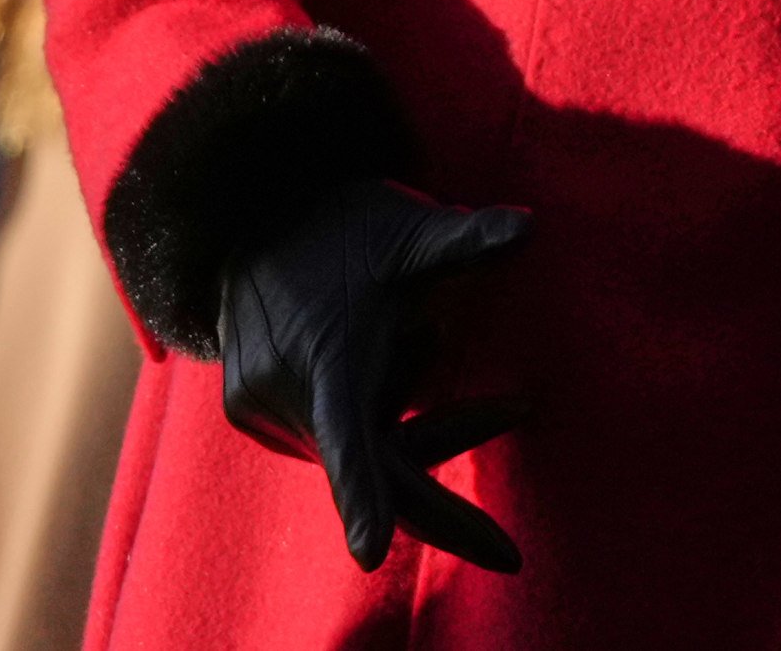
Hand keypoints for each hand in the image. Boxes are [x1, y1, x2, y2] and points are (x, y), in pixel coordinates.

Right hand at [217, 174, 533, 572]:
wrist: (250, 223)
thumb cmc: (342, 229)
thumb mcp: (407, 232)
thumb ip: (464, 241)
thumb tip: (530, 226)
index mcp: (326, 360)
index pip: (350, 440)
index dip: (362, 497)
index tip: (369, 555)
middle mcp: (287, 399)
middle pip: (376, 473)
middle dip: (445, 514)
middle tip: (507, 557)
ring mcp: (266, 414)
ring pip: (365, 453)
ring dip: (428, 433)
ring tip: (503, 397)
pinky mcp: (259, 416)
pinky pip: (342, 439)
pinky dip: (388, 425)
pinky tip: (412, 357)